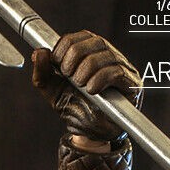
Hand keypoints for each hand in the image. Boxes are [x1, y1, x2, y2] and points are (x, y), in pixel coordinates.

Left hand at [32, 31, 142, 146]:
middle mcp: (106, 54)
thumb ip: (43, 73)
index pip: (78, 37)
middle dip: (74, 56)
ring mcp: (121, 66)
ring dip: (86, 69)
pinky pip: (117, 72)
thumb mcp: (53, 91)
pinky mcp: (130, 82)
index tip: (58, 66)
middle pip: (93, 40)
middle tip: (68, 76)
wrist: (92, 132)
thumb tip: (39, 52)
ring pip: (105, 54)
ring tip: (80, 85)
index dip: (64, 47)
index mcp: (88, 51)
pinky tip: (92, 90)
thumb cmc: (76, 107)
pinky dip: (100, 79)